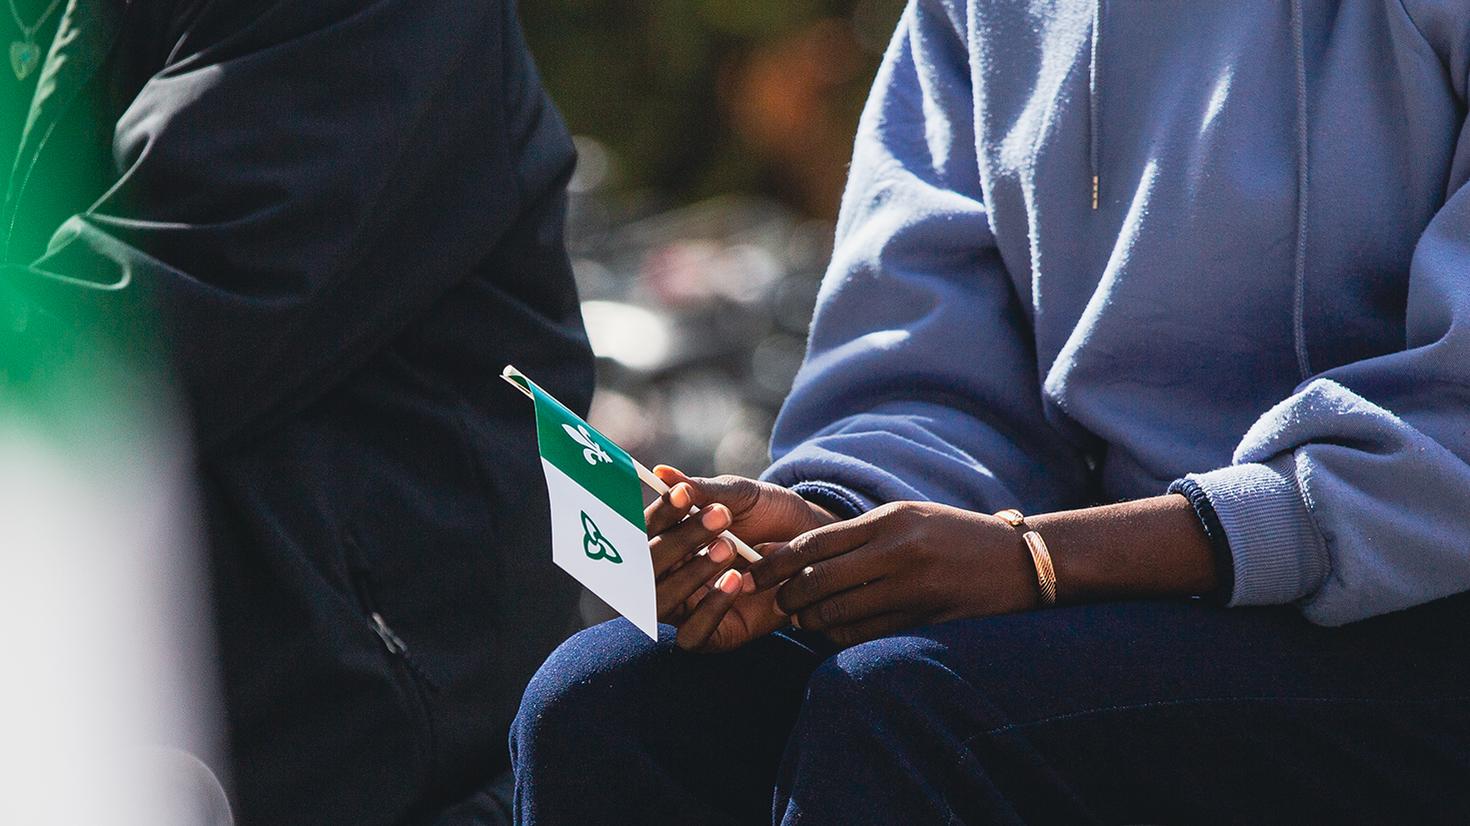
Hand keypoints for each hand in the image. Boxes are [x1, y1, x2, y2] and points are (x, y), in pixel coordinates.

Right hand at [642, 467, 837, 651]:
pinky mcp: (716, 635)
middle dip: (675, 542)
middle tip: (718, 517)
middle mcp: (671, 577)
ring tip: (729, 547)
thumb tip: (661, 474)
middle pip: (645, 570)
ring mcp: (690, 609)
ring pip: (662, 602)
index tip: (684, 494)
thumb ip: (702, 490)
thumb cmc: (770, 516)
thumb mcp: (740, 497)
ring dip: (690, 574)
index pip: (645, 532)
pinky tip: (735, 581)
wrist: (813, 541)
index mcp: (669, 540)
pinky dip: (710, 609)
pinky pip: (694, 634)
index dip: (660, 514)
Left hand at [748, 501, 1038, 647]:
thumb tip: (799, 550)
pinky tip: (836, 632)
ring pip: (838, 612)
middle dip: (789, 596)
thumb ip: (859, 533)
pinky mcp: (924, 619)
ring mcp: (911, 588)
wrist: (1018, 562)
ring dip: (813, 620)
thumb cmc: (954, 535)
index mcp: (889, 520)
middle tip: (777, 602)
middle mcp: (897, 552)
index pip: (816, 542)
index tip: (756, 571)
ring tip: (804, 619)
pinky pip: (866, 634)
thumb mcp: (908, 517)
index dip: (778, 560)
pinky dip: (841, 637)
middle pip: (819, 579)